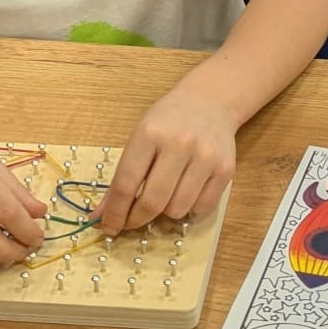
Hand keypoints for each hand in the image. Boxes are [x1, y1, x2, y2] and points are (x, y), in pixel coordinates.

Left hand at [98, 85, 237, 235]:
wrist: (210, 101)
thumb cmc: (168, 121)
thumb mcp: (140, 137)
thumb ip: (121, 176)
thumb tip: (101, 217)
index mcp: (150, 133)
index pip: (126, 183)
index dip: (114, 212)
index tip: (108, 227)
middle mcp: (179, 143)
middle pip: (152, 202)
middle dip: (137, 219)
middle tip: (132, 221)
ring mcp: (205, 157)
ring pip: (177, 209)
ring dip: (166, 212)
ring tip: (165, 195)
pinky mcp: (225, 169)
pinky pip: (202, 208)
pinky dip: (190, 209)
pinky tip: (186, 192)